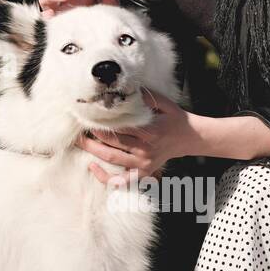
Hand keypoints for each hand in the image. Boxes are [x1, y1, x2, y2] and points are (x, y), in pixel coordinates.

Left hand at [77, 88, 191, 185]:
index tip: (89, 115)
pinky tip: (93, 167)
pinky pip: (122, 180)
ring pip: (113, 159)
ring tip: (80, 142)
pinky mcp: (144, 173)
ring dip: (93, 151)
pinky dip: (106, 178)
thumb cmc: (175, 118)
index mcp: (152, 131)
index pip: (121, 127)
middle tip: (79, 127)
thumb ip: (145, 97)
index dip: (103, 122)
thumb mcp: (164, 103)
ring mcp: (145, 164)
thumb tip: (124, 90)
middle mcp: (147, 150)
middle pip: (114, 143)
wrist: (190, 138)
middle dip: (93, 135)